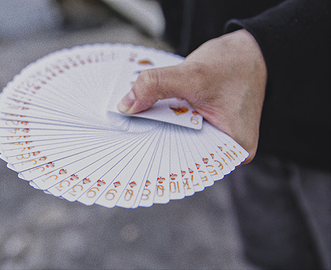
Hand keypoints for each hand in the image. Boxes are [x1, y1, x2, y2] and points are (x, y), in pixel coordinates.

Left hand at [117, 29, 266, 162]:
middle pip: (179, 153)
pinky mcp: (202, 128)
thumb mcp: (192, 75)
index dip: (156, 156)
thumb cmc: (234, 65)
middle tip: (122, 134)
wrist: (248, 52)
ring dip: (156, 127)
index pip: (187, 163)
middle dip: (152, 141)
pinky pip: (176, 127)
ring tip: (132, 120)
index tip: (127, 148)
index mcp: (233, 150)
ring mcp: (213, 140)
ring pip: (175, 139)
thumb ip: (157, 86)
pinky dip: (163, 117)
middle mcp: (224, 152)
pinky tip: (145, 111)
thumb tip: (126, 105)